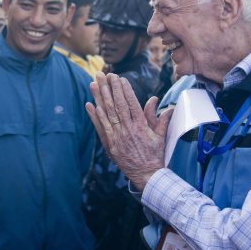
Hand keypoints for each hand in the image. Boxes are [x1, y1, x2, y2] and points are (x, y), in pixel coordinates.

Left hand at [85, 72, 172, 189]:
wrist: (146, 174)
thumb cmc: (154, 154)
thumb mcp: (160, 135)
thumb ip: (158, 117)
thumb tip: (157, 100)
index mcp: (141, 126)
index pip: (131, 103)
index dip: (125, 90)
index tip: (120, 79)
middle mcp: (128, 130)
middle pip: (117, 105)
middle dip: (111, 88)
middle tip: (106, 74)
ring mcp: (118, 137)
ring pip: (107, 113)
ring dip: (100, 97)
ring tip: (95, 83)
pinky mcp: (110, 144)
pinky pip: (101, 127)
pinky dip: (95, 116)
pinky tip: (90, 104)